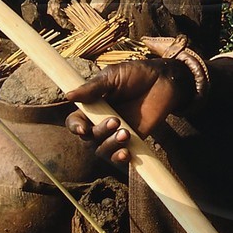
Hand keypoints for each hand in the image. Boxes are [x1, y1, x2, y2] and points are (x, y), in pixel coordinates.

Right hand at [65, 59, 189, 165]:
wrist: (164, 80)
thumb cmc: (137, 74)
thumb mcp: (113, 76)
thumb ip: (93, 88)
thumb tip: (69, 96)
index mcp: (93, 106)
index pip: (76, 122)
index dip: (75, 127)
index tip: (83, 129)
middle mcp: (101, 122)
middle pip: (89, 138)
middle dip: (99, 132)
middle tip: (116, 120)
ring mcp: (116, 133)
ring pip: (102, 150)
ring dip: (110, 145)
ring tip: (126, 133)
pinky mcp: (133, 142)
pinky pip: (120, 157)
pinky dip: (120, 158)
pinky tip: (126, 153)